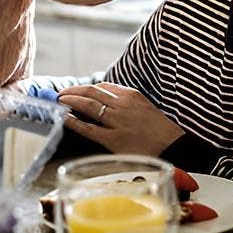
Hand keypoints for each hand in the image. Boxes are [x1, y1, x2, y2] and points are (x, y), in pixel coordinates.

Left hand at [57, 82, 184, 155]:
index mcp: (131, 95)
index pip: (102, 86)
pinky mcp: (114, 139)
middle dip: (73, 91)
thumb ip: (126, 102)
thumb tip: (104, 100)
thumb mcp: (144, 107)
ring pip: (88, 105)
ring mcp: (117, 122)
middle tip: (60, 94)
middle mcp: (123, 105)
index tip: (75, 89)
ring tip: (59, 101)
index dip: (85, 87)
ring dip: (70, 101)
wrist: (174, 146)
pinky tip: (64, 118)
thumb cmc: (159, 130)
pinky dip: (74, 121)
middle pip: (91, 92)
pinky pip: (89, 128)